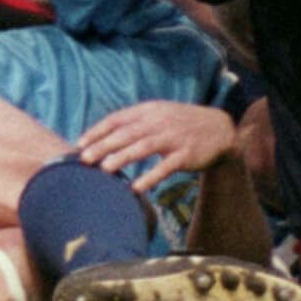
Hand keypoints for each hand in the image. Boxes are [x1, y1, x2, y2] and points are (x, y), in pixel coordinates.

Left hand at [76, 100, 236, 191]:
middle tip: (84, 159)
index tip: (80, 145)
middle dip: (104, 145)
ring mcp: (174, 137)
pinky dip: (150, 177)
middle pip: (127, 133)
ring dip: (122, 158)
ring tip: (104, 170)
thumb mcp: (159, 115)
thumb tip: (102, 138)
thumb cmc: (181, 125)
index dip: (98, 131)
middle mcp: (159, 121)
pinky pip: (166, 167)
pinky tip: (136, 188)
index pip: (118, 119)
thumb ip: (134, 123)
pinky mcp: (186, 154)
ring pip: (143, 147)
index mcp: (149, 111)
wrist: (220, 130)